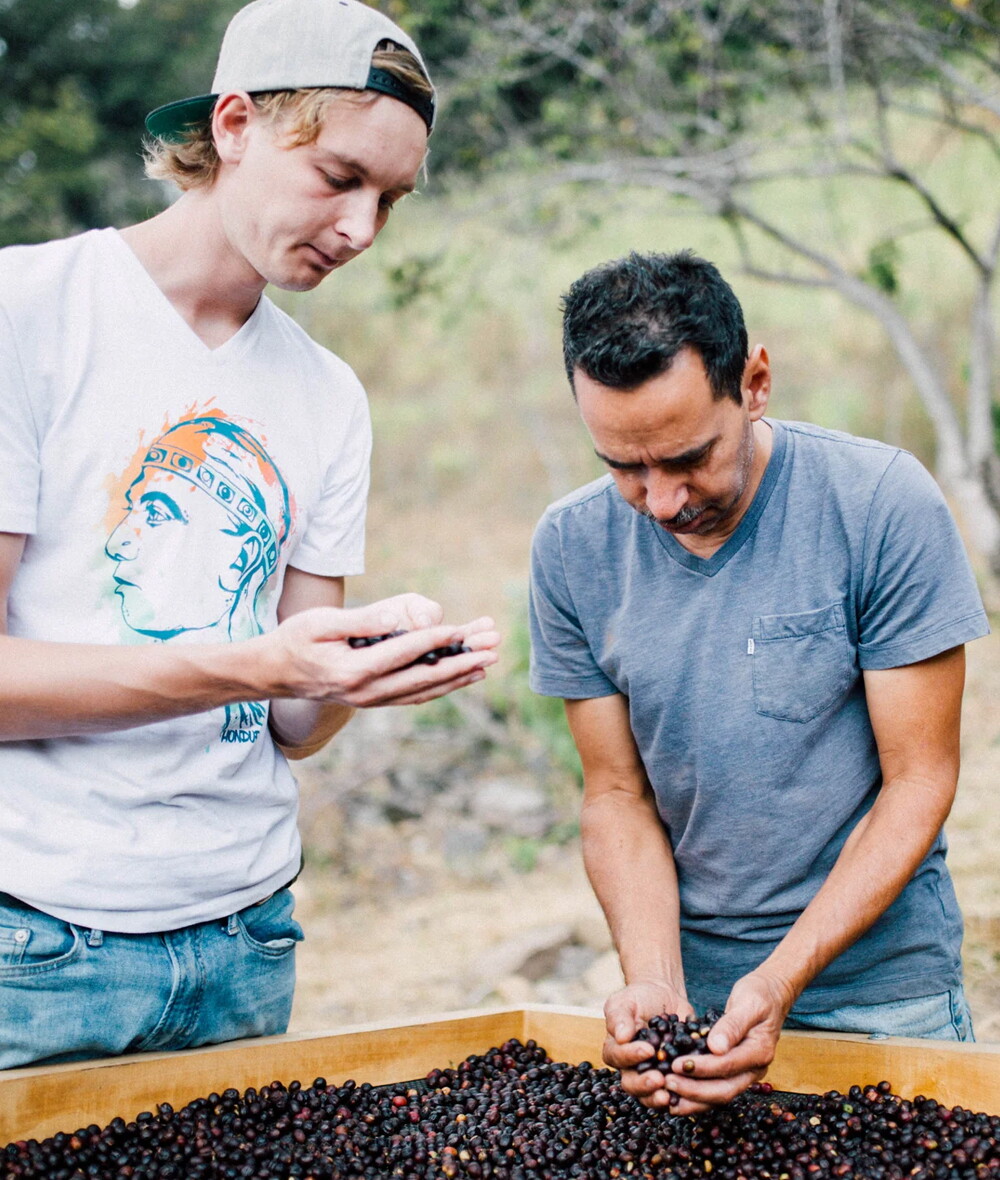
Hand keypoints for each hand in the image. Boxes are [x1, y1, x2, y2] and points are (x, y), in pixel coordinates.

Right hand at [258, 593, 500, 706]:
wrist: (274, 673)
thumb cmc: (294, 640)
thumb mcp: (321, 624)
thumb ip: (360, 622)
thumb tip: (394, 619)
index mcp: (354, 670)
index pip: (404, 652)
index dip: (434, 639)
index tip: (462, 629)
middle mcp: (367, 691)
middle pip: (424, 677)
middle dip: (462, 662)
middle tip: (492, 649)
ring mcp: (371, 700)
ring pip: (424, 691)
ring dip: (459, 677)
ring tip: (488, 663)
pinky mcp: (374, 700)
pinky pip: (415, 696)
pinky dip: (442, 687)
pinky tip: (462, 677)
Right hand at [602, 982, 693, 1104]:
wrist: (664, 997)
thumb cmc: (639, 997)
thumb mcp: (625, 1000)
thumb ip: (620, 1016)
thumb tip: (621, 1036)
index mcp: (616, 1049)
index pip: (618, 1057)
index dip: (631, 1056)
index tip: (647, 1050)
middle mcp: (631, 1067)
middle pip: (631, 1084)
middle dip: (644, 1084)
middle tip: (659, 1079)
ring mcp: (651, 1074)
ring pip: (650, 1095)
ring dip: (658, 1097)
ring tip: (670, 1094)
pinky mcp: (671, 1077)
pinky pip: (674, 1092)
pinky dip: (681, 1094)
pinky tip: (689, 1091)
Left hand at [653, 970, 795, 1114]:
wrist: (771, 995)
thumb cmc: (759, 994)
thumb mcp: (747, 1002)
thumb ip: (732, 1024)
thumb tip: (716, 1047)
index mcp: (760, 1051)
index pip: (728, 1065)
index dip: (702, 1067)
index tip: (677, 1065)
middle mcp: (755, 1069)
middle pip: (724, 1090)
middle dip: (694, 1090)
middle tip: (667, 1082)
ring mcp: (746, 1073)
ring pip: (719, 1095)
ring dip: (693, 1098)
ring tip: (667, 1094)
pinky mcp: (735, 1072)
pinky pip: (715, 1087)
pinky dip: (696, 1094)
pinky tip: (677, 1093)